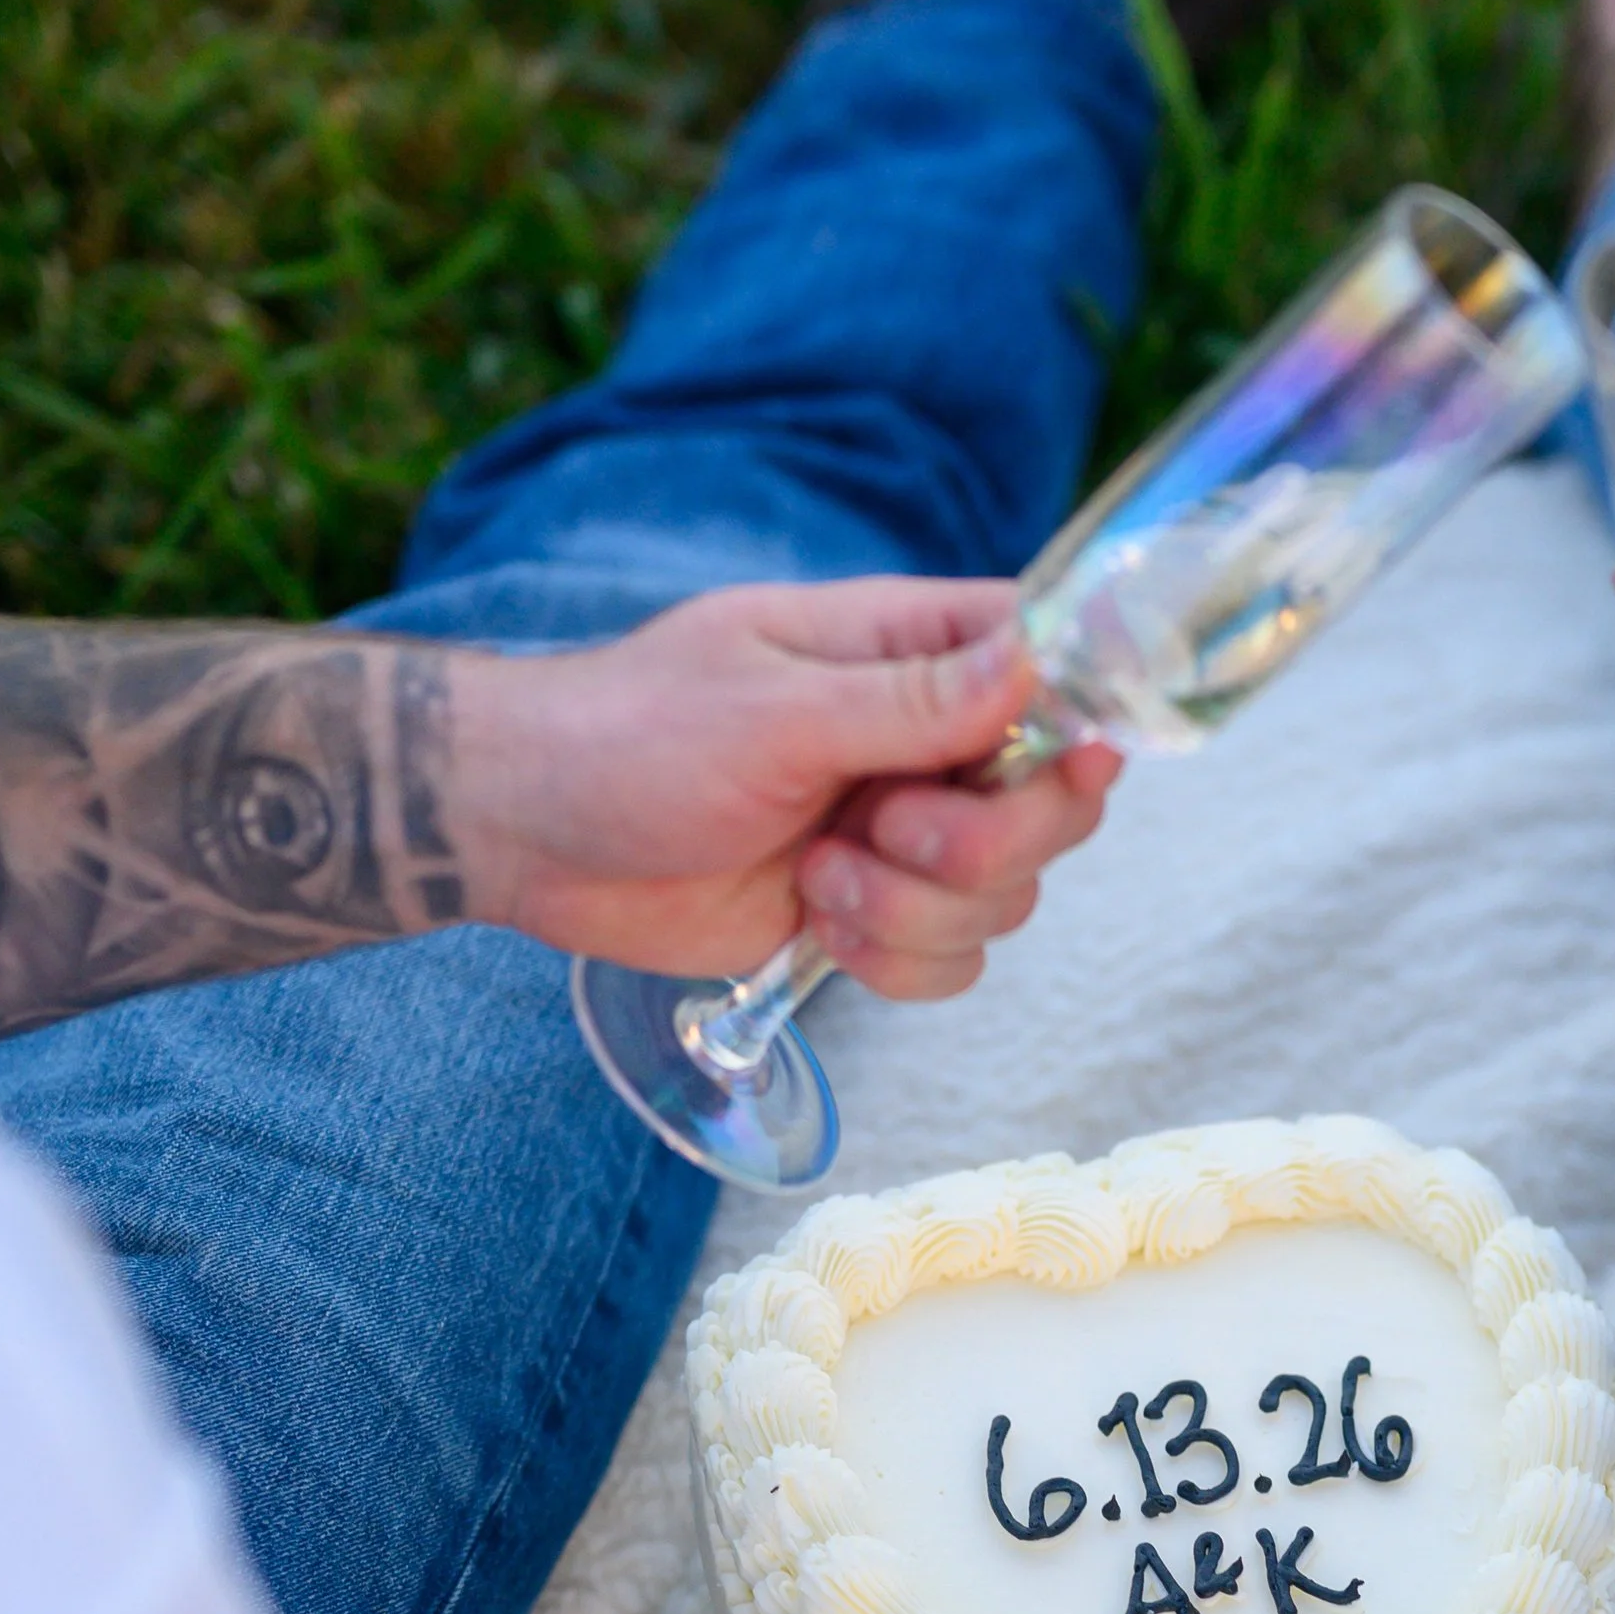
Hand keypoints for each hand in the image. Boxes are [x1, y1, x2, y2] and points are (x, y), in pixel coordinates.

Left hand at [451, 576, 1117, 1000]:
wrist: (532, 833)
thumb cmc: (632, 736)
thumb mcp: (774, 709)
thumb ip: (914, 699)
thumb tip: (1040, 658)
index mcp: (910, 651)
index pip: (1056, 664)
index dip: (1082, 721)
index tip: (1066, 763)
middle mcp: (924, 741)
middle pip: (1056, 806)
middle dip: (983, 844)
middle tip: (882, 830)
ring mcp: (903, 833)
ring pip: (1007, 898)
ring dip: (915, 910)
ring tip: (815, 879)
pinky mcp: (869, 912)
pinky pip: (953, 962)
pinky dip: (895, 961)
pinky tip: (815, 928)